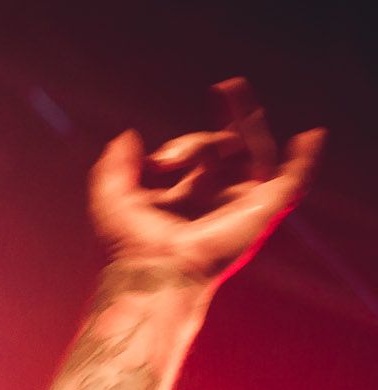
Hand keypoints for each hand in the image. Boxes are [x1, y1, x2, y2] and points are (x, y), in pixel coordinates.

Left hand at [89, 78, 323, 285]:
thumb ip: (114, 165)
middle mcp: (214, 201)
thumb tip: (127, 136)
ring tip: (234, 88)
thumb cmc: (129, 245)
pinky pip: (291, 183)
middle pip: (226, 150)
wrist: (153, 270)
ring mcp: (240, 206)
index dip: (182, 146)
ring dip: (246, 120)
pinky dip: (304, 161)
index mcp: (184, 199)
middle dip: (216, 124)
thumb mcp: (111, 197)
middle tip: (217, 90)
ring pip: (252, 154)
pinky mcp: (261, 212)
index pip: (194, 156)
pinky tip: (311, 137)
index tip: (159, 162)